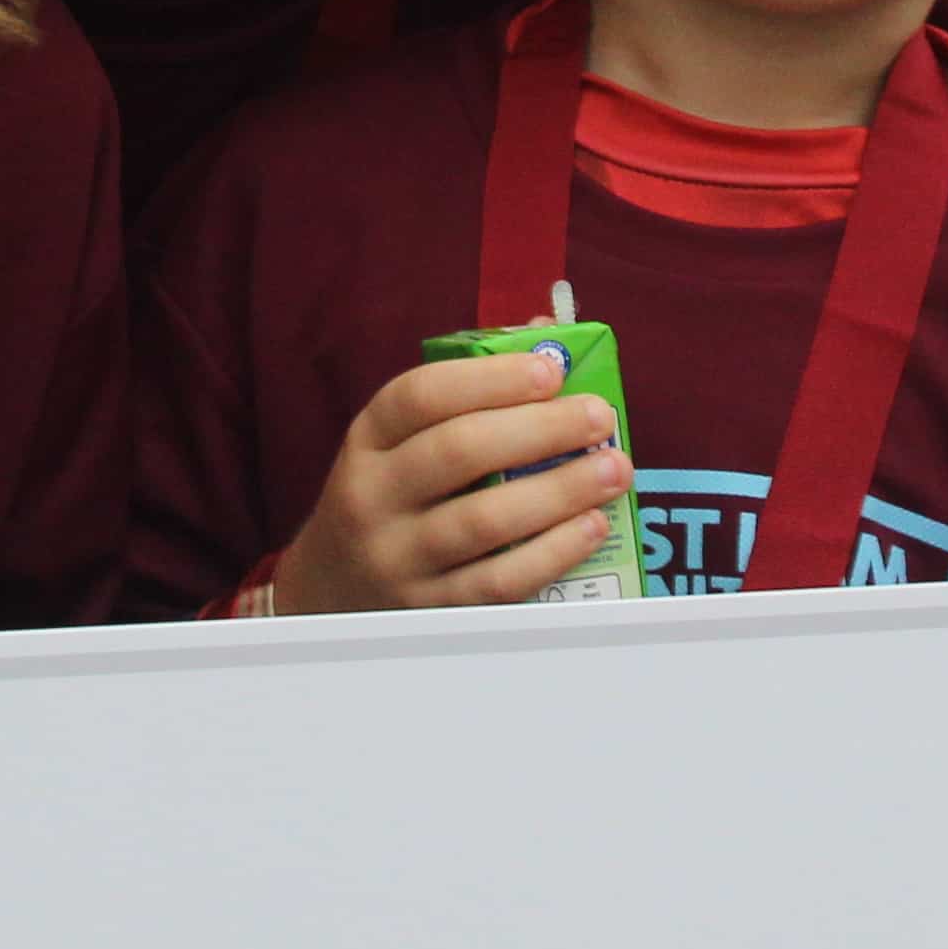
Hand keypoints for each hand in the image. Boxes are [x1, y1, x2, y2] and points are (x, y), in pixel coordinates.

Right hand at [267, 353, 630, 615]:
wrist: (333, 592)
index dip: (489, 378)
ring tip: (614, 467)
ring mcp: (398, 559)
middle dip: (539, 429)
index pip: (419, 396)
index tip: (550, 369)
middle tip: (598, 415)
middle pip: (457, 452)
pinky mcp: (430, 611)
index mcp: (368, 439)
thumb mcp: (401, 442)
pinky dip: (551, 553)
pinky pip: (497, 583)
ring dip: (559, 490)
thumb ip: (470, 390)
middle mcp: (373, 497)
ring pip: (482, 521)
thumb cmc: (392, 495)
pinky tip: (592, 527)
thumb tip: (550, 336)